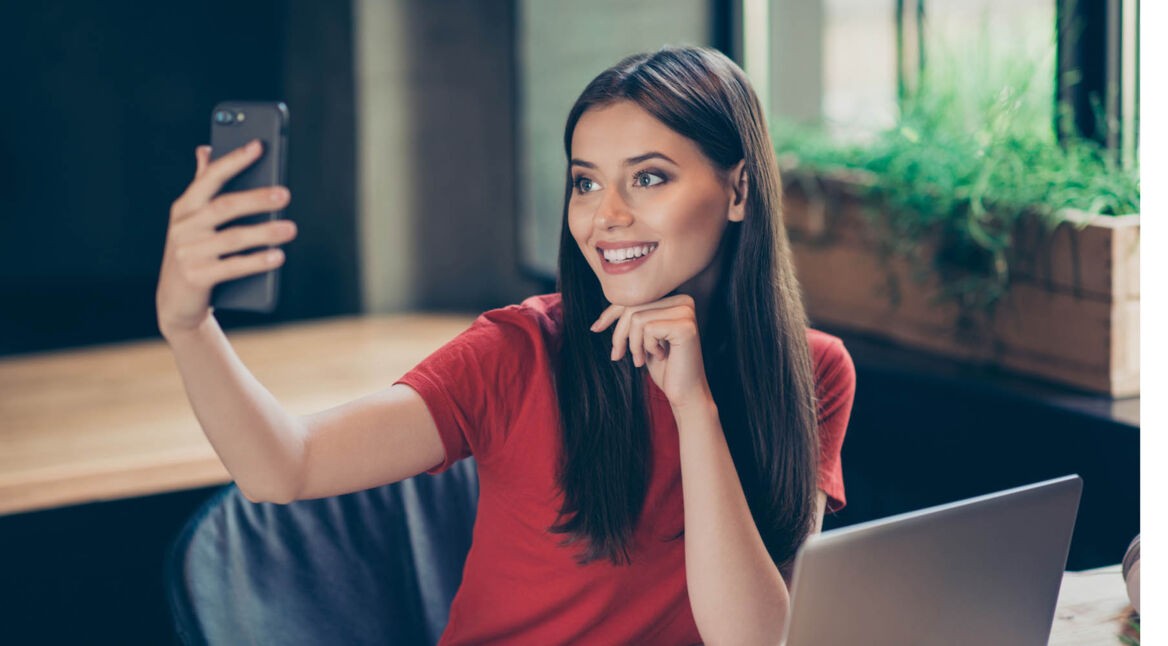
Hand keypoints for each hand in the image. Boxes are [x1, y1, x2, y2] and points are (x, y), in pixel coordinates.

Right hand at [156, 141, 295, 338]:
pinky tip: (278, 256)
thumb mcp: (193, 220)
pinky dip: (257, 261)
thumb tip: (205, 149)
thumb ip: (202, 186)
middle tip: (285, 194)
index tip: (259, 145)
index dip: (234, 161)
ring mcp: (187, 253)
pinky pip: (232, 267)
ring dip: (264, 232)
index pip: (210, 178)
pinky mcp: (196, 277)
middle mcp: (183, 227)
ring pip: (232, 238)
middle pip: (223, 207)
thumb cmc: (193, 252)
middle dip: (256, 198)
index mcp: (184, 207)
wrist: (176, 302)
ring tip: (290, 228)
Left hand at [591, 294, 713, 409]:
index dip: (611, 314)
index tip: (595, 328)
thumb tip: (601, 319)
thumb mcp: (643, 339)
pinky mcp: (685, 326)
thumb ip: (632, 320)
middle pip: (634, 306)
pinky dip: (646, 347)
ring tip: (641, 359)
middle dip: (620, 334)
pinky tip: (660, 356)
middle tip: (619, 355)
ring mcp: (686, 312)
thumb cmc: (664, 367)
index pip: (635, 298)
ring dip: (633, 344)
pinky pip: (648, 329)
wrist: (685, 393)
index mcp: (675, 300)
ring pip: (637, 318)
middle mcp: (684, 301)